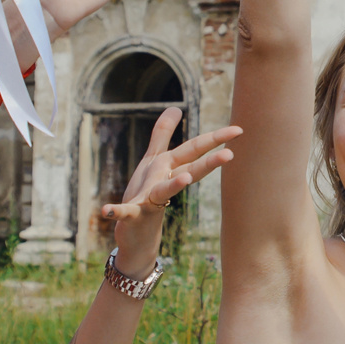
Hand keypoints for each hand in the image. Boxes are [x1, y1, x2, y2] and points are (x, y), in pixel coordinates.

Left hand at [100, 108, 241, 265]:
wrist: (136, 235)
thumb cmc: (146, 195)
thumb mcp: (154, 162)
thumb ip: (163, 134)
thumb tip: (175, 108)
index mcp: (170, 169)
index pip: (195, 151)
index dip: (216, 139)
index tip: (239, 129)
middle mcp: (164, 184)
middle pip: (188, 169)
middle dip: (209, 162)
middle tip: (230, 154)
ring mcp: (150, 201)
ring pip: (164, 191)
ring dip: (174, 184)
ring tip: (186, 178)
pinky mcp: (132, 216)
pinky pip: (124, 213)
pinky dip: (116, 211)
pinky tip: (106, 209)